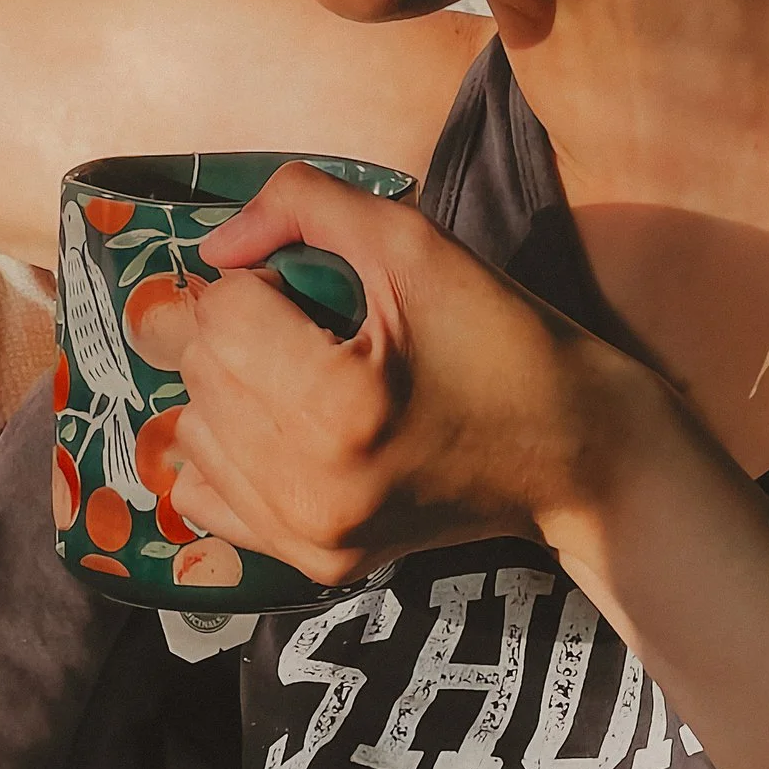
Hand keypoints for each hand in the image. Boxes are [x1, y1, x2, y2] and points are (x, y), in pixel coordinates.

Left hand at [124, 161, 649, 587]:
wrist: (576, 452)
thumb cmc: (502, 338)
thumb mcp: (415, 242)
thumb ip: (304, 204)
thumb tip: (214, 245)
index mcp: (341, 403)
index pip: (224, 311)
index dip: (262, 278)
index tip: (315, 288)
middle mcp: (311, 483)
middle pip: (199, 369)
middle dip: (238, 328)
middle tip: (307, 323)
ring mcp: (307, 534)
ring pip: (192, 430)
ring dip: (228, 388)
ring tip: (299, 375)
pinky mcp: (311, 564)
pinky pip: (203, 497)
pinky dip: (225, 452)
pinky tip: (280, 429)